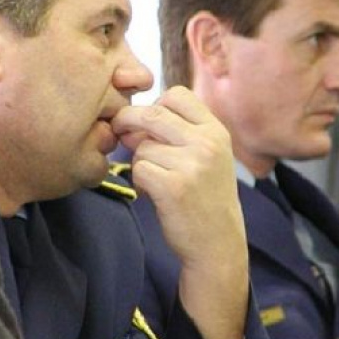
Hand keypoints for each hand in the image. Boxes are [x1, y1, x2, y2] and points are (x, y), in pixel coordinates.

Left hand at [113, 86, 248, 338]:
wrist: (217, 244)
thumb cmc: (205, 199)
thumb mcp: (207, 158)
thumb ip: (178, 134)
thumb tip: (131, 120)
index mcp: (216, 131)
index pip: (176, 95)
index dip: (154, 104)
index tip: (146, 121)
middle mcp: (207, 143)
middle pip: (152, 114)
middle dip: (128, 122)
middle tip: (121, 134)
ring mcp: (192, 164)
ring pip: (141, 146)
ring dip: (139, 162)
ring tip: (154, 180)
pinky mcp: (174, 187)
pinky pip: (138, 169)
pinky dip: (138, 182)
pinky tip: (152, 194)